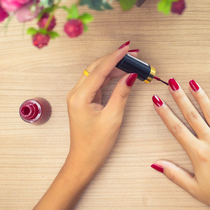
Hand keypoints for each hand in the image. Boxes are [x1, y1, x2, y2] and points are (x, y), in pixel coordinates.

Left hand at [24, 44, 138, 209]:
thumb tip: (131, 75)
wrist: (83, 161)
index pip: (100, 70)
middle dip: (114, 58)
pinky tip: (121, 73)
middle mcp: (76, 92)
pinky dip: (109, 75)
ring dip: (112, 66)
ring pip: (96, 72)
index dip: (115, 57)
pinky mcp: (84, 98)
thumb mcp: (113, 118)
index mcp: (80, 96)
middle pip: (96, 67)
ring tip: (131, 62)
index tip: (128, 48)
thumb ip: (122, 94)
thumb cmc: (96, 144)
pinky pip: (97, 81)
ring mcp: (79, 95)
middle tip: (132, 53)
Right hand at [151, 80, 209, 209]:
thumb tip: (156, 163)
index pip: (176, 128)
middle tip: (172, 83)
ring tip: (193, 83)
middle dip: (180, 97)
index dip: (165, 113)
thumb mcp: (194, 189)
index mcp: (198, 154)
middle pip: (192, 115)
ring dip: (201, 96)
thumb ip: (174, 174)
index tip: (157, 101)